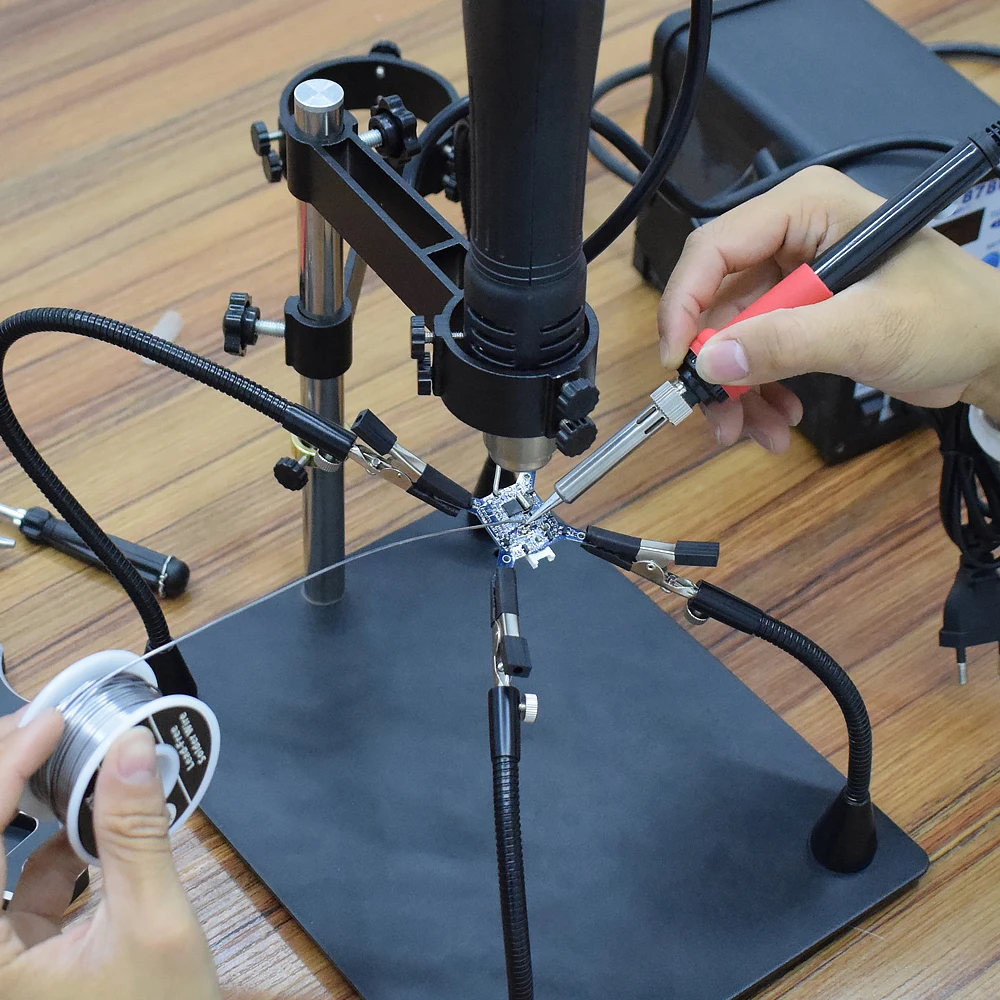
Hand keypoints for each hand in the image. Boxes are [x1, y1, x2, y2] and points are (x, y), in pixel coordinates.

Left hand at [0, 707, 220, 999]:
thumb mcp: (154, 925)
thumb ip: (136, 834)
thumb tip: (133, 748)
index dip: (3, 771)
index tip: (48, 722)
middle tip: (44, 726)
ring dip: (12, 804)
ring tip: (54, 756)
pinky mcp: (13, 954)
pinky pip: (12, 884)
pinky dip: (41, 845)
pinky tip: (81, 826)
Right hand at [658, 165, 999, 449]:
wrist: (995, 351)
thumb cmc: (953, 318)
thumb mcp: (867, 329)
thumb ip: (786, 342)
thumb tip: (711, 361)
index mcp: (807, 210)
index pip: (715, 249)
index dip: (685, 306)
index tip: (680, 363)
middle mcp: (792, 238)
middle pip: (716, 300)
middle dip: (715, 364)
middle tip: (720, 415)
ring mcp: (795, 279)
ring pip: (731, 336)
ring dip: (737, 390)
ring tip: (757, 432)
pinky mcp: (801, 314)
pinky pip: (756, 353)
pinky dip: (759, 391)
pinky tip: (780, 418)